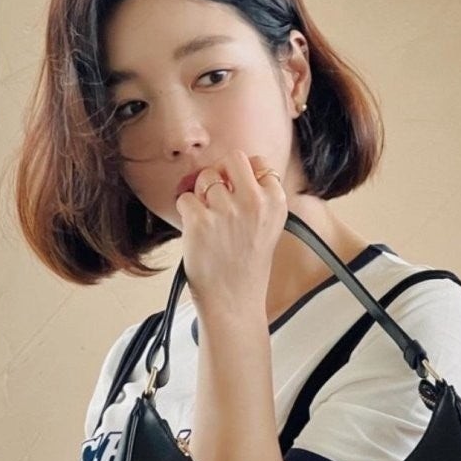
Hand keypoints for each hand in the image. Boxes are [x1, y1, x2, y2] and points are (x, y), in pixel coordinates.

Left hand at [174, 150, 287, 315]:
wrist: (233, 302)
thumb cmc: (246, 267)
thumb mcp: (268, 227)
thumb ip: (259, 196)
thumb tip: (234, 169)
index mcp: (275, 203)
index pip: (259, 164)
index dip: (243, 178)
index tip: (238, 196)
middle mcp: (254, 203)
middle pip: (232, 159)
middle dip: (221, 174)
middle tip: (217, 198)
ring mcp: (227, 211)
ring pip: (205, 177)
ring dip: (201, 196)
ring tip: (209, 222)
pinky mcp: (200, 222)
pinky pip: (185, 198)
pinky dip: (185, 212)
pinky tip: (196, 230)